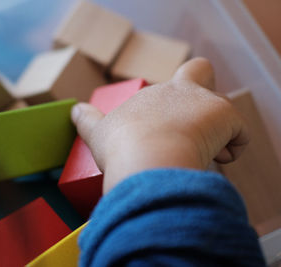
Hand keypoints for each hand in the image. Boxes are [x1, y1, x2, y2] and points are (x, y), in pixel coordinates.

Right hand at [71, 58, 248, 193]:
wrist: (146, 158)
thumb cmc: (121, 146)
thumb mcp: (97, 132)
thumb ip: (86, 120)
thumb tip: (73, 110)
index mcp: (157, 93)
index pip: (177, 79)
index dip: (177, 96)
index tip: (169, 122)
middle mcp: (183, 90)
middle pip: (202, 73)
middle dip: (203, 97)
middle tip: (193, 127)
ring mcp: (207, 102)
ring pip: (223, 110)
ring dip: (216, 132)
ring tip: (200, 155)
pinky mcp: (227, 118)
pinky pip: (239, 133)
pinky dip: (233, 147)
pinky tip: (218, 159)